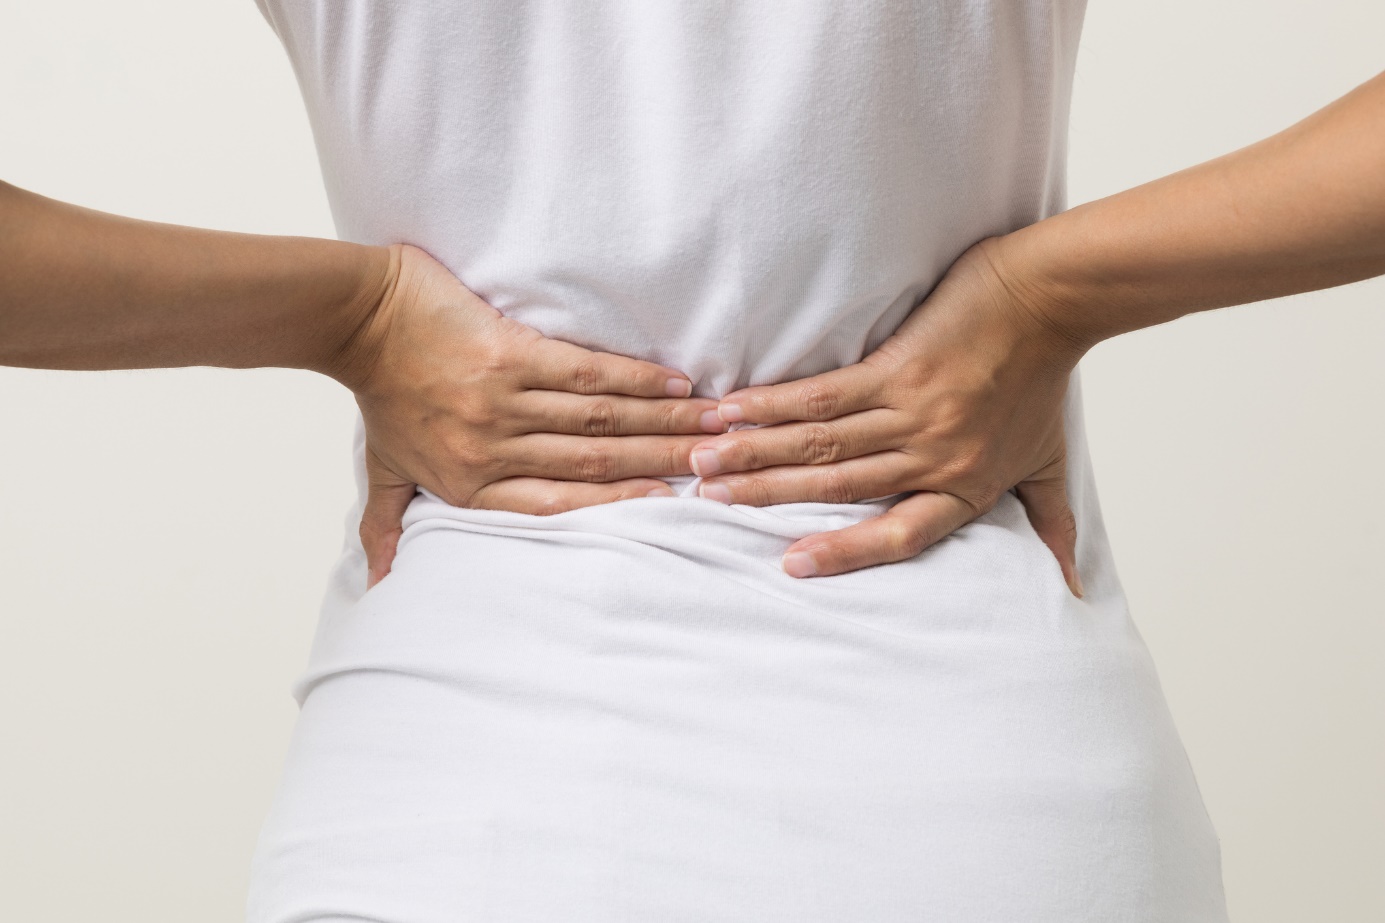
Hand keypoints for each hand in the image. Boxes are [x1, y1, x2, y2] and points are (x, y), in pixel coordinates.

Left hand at [334, 245, 725, 586]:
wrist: (356, 317)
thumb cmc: (378, 395)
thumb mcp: (381, 470)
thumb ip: (387, 526)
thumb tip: (381, 586)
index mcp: (469, 484)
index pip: (557, 504)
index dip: (617, 505)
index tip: (667, 503)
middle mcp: (491, 448)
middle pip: (592, 462)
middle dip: (659, 461)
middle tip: (713, 461)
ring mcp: (503, 400)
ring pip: (599, 419)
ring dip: (661, 420)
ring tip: (710, 422)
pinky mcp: (509, 352)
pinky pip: (585, 372)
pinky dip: (634, 378)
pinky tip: (674, 381)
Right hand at [686, 238, 1090, 595]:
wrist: (1050, 300)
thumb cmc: (1043, 381)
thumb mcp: (1049, 463)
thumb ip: (1051, 524)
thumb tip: (1073, 588)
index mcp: (964, 487)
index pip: (899, 535)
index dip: (845, 553)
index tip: (790, 564)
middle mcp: (934, 457)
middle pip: (840, 487)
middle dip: (768, 496)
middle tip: (709, 502)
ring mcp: (913, 411)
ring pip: (821, 444)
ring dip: (756, 453)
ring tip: (704, 462)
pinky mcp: (897, 366)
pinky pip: (826, 393)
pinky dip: (776, 402)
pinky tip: (735, 408)